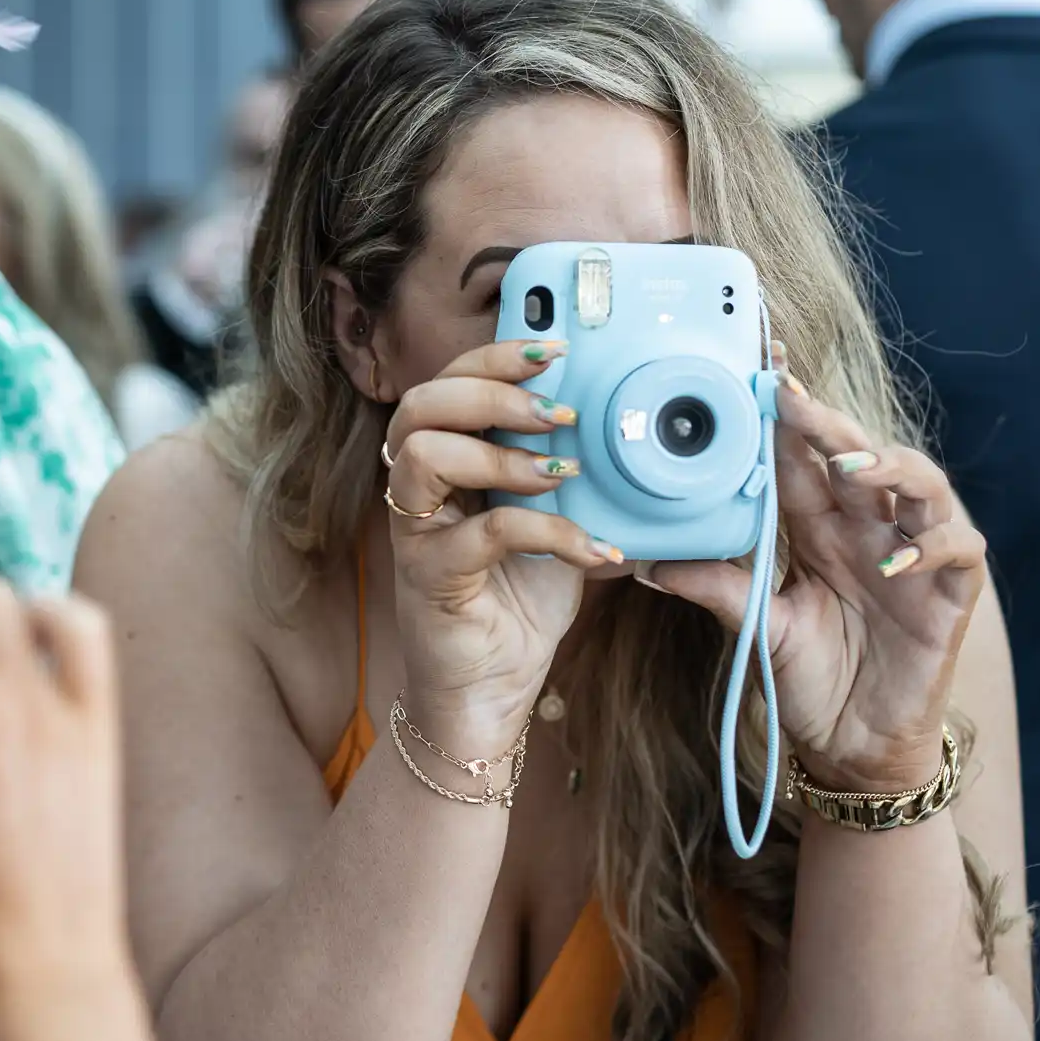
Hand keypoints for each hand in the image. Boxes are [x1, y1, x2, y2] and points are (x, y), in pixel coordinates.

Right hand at [383, 340, 623, 754]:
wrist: (490, 690)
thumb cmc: (517, 601)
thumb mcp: (551, 518)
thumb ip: (565, 470)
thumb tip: (625, 421)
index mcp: (443, 463)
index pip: (447, 384)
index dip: (494, 357)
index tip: (556, 350)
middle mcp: (416, 491)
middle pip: (419, 405)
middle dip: (493, 393)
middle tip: (557, 412)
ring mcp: (414, 533)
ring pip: (425, 456)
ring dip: (502, 455)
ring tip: (561, 472)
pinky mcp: (428, 578)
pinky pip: (482, 534)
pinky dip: (548, 532)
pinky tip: (593, 548)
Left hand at [645, 361, 986, 792]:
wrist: (854, 743)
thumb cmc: (811, 677)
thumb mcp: (756, 625)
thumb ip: (713, 586)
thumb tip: (643, 561)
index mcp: (822, 526)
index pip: (802, 458)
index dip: (784, 418)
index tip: (755, 376)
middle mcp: (871, 528)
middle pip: (858, 455)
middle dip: (827, 423)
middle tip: (791, 398)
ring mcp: (917, 556)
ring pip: (921, 485)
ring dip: (887, 467)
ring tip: (849, 465)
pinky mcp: (953, 594)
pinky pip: (957, 551)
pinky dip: (930, 548)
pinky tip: (894, 558)